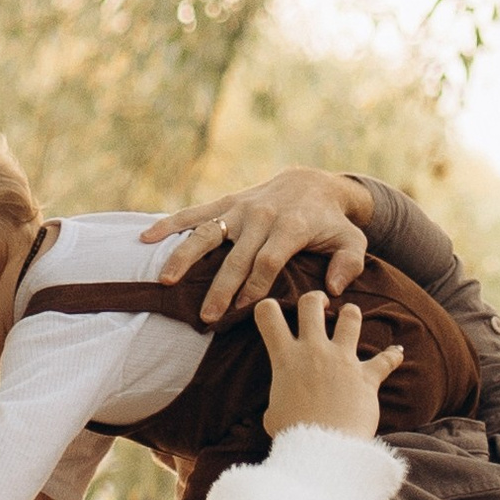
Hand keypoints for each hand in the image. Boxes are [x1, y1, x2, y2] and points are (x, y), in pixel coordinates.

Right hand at [143, 166, 370, 321]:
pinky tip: (146, 238)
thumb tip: (331, 291)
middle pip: (237, 256)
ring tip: (166, 282)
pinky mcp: (226, 203)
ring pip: (207, 233)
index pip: (269, 261)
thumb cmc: (332, 222)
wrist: (313, 182)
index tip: (241, 311)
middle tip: (206, 317)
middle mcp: (262, 215)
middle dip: (220, 287)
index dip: (254, 286)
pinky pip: (194, 213)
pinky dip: (169, 224)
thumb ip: (349, 264)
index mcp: (291, 227)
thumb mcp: (353, 240)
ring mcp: (240, 208)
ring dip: (185, 257)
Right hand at [257, 285, 403, 439]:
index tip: (274, 313)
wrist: (324, 450)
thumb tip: (278, 407)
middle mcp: (313, 350)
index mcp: (285, 358)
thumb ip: (277, 400)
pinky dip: (393, 355)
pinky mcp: (367, 376)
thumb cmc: (294, 434)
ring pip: (350, 317)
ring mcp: (342, 360)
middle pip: (311, 303)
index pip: (267, 313)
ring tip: (349, 316)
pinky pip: (386, 359)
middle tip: (319, 304)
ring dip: (350, 314)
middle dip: (315, 298)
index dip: (267, 306)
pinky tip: (398, 352)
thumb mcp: (273, 414)